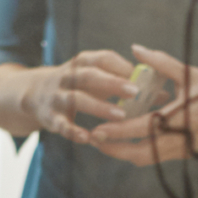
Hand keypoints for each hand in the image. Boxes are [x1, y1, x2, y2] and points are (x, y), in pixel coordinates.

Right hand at [0, 51, 136, 143]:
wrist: (33, 93)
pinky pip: (62, 124)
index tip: (142, 76)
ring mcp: (57, 95)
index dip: (122, 66)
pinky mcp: (50, 116)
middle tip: (135, 92)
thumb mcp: (96, 78)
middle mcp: (68, 76)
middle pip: (90, 76)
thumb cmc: (79, 85)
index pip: (103, 58)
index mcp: (82, 62)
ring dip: (98, 107)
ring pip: (77, 99)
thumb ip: (126, 84)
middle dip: (112, 83)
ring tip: (120, 116)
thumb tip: (164, 94)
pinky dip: (74, 131)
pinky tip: (89, 138)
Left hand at [86, 44, 197, 162]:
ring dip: (124, 152)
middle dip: (114, 150)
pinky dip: (139, 151)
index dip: (117, 131)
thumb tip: (136, 48)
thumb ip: (161, 62)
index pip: (142, 129)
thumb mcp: (191, 73)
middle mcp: (181, 138)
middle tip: (93, 139)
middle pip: (140, 155)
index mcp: (181, 117)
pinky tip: (126, 140)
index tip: (96, 130)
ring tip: (104, 141)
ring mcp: (184, 148)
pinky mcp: (187, 151)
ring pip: (147, 159)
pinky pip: (156, 156)